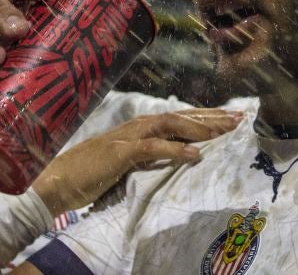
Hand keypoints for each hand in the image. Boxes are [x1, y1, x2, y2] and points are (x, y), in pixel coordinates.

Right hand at [33, 108, 243, 215]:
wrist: (57, 181)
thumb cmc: (89, 174)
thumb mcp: (126, 163)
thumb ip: (148, 156)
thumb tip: (174, 155)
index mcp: (139, 128)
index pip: (179, 118)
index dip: (206, 117)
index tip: (231, 118)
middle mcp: (137, 126)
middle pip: (182, 116)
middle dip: (212, 117)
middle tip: (240, 117)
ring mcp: (129, 136)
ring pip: (172, 125)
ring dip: (200, 128)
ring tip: (225, 131)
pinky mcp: (121, 152)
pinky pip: (154, 148)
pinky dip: (176, 150)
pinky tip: (196, 155)